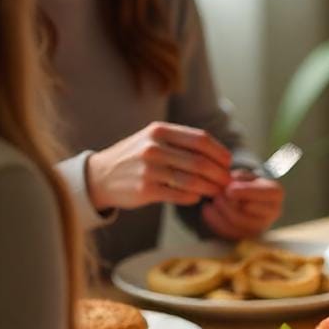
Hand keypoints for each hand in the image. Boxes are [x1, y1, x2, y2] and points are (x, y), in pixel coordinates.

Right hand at [87, 122, 231, 210]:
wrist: (100, 176)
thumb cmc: (135, 157)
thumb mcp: (153, 139)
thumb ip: (182, 143)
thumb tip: (219, 156)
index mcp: (159, 131)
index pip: (201, 139)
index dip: (219, 152)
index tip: (228, 162)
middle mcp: (154, 147)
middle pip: (200, 161)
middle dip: (219, 174)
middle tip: (227, 182)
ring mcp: (149, 169)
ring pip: (192, 180)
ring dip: (210, 188)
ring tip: (217, 191)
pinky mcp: (145, 189)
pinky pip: (179, 195)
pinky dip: (193, 197)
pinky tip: (197, 197)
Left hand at [200, 171, 283, 239]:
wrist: (247, 198)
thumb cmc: (247, 183)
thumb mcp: (245, 175)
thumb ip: (238, 179)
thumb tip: (229, 189)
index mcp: (276, 193)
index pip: (264, 194)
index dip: (245, 192)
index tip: (229, 189)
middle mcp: (273, 212)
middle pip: (250, 210)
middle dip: (229, 203)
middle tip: (217, 195)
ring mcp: (261, 226)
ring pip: (238, 223)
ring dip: (221, 211)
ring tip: (213, 201)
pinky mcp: (248, 236)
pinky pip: (229, 232)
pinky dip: (215, 220)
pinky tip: (207, 210)